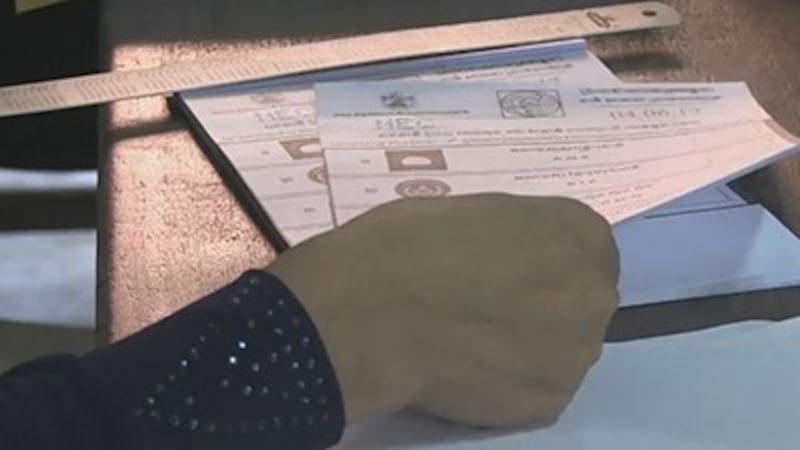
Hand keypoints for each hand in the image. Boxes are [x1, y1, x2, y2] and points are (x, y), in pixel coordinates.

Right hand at [268, 194, 618, 427]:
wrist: (373, 311)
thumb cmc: (413, 243)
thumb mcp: (475, 212)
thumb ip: (518, 236)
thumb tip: (514, 259)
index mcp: (579, 233)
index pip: (583, 248)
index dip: (543, 261)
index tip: (510, 271)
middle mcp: (594, 294)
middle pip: (579, 300)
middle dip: (543, 303)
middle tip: (488, 307)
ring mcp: (576, 354)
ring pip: (559, 349)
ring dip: (528, 345)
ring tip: (471, 342)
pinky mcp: (549, 403)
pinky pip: (535, 388)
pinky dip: (508, 382)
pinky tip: (468, 369)